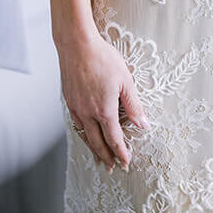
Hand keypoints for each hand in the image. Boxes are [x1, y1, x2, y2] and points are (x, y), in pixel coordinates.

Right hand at [60, 30, 147, 170]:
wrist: (76, 44)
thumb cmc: (102, 58)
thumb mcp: (126, 80)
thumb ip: (134, 105)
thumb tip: (143, 124)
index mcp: (104, 110)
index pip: (114, 140)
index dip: (121, 153)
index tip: (126, 162)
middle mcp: (88, 113)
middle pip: (97, 143)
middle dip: (106, 157)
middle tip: (112, 168)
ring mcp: (76, 107)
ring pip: (85, 135)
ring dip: (93, 149)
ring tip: (99, 158)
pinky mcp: (69, 100)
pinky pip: (76, 124)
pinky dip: (83, 134)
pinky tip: (86, 133)